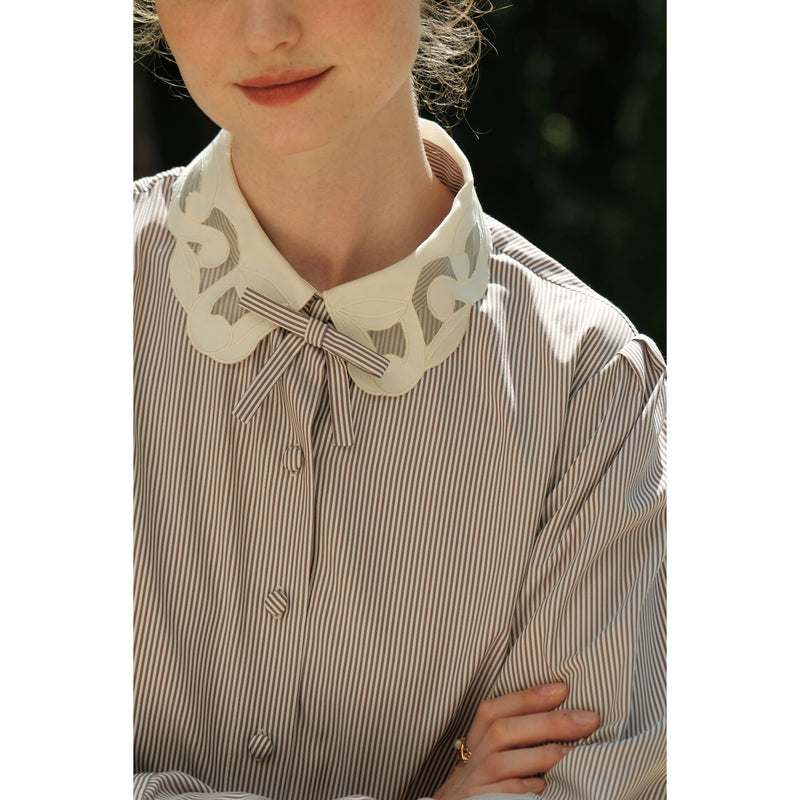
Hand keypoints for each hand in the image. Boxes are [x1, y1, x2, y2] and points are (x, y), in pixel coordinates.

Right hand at [433, 683, 599, 799]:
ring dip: (539, 755)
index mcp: (476, 745)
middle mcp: (470, 761)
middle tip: (588, 720)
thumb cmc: (484, 791)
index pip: (492, 711)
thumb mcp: (493, 762)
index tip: (562, 689)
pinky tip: (544, 788)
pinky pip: (497, 795)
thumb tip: (566, 722)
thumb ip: (516, 743)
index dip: (526, 697)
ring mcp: (471, 785)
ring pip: (499, 762)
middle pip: (502, 730)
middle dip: (547, 722)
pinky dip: (521, 789)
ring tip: (573, 753)